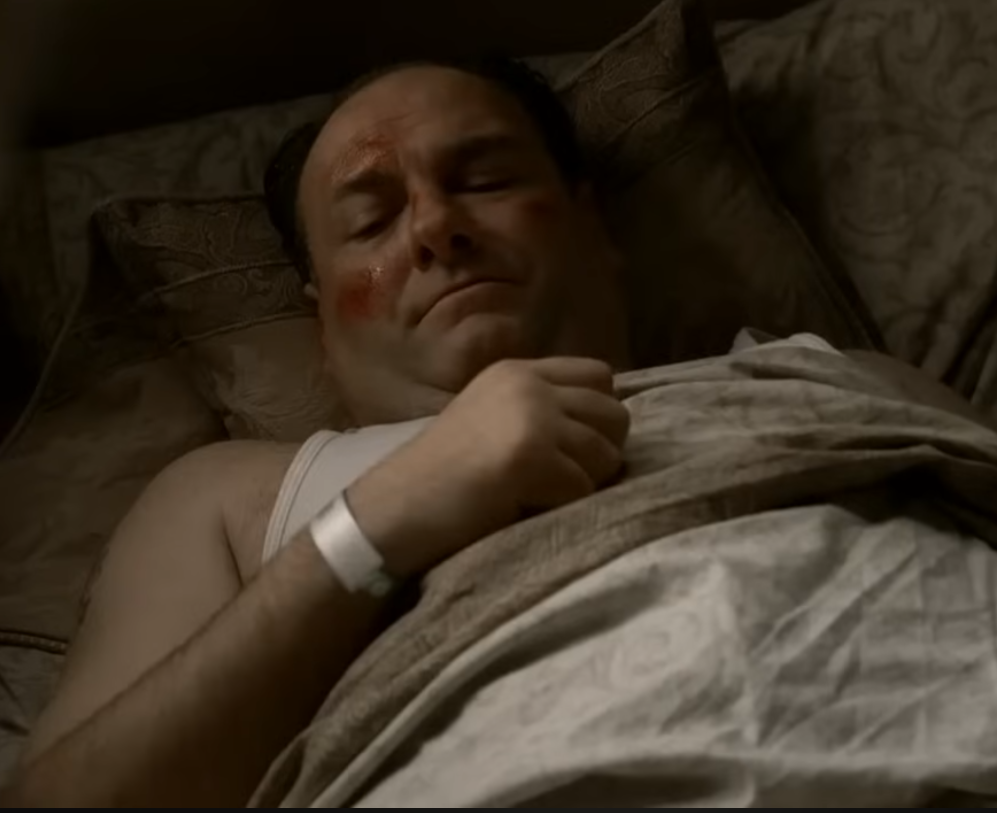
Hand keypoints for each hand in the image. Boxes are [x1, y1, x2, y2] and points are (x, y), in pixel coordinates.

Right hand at [346, 357, 630, 578]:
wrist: (396, 508)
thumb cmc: (443, 478)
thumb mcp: (492, 419)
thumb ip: (542, 411)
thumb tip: (607, 432)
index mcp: (519, 371)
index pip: (600, 376)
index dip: (598, 417)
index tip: (570, 449)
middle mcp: (528, 384)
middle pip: (615, 414)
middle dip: (600, 453)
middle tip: (561, 479)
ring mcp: (531, 416)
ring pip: (607, 454)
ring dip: (582, 484)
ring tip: (538, 494)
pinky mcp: (531, 455)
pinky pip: (584, 489)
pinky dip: (562, 508)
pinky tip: (524, 507)